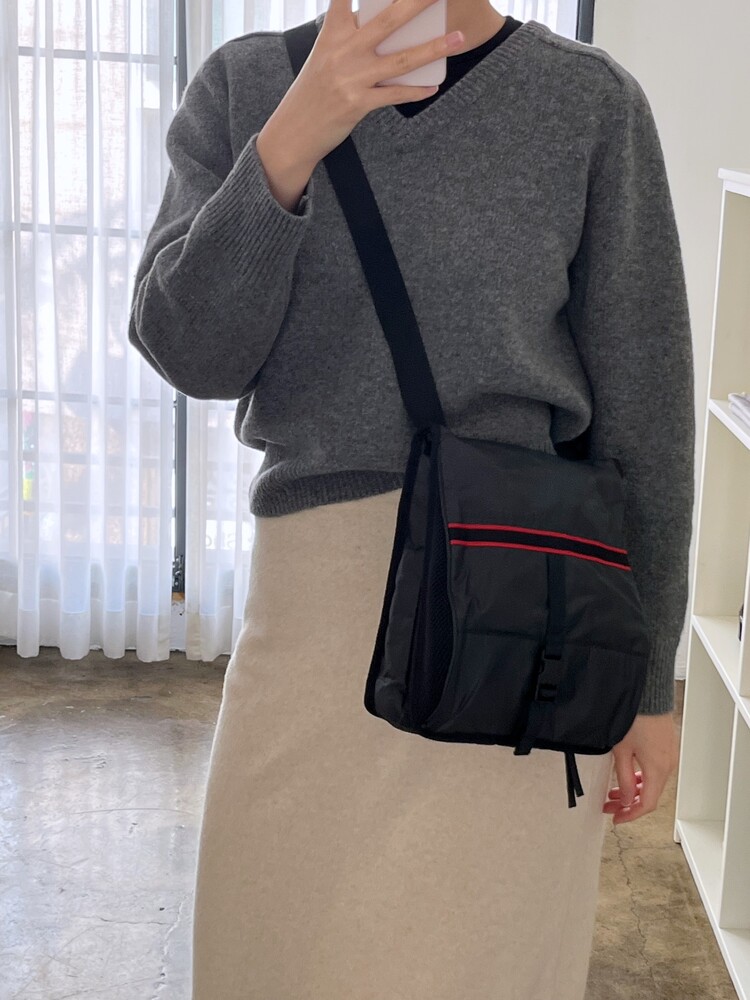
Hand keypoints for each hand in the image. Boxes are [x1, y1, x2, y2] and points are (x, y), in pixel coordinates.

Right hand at [271, 0, 464, 166]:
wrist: (295, 130)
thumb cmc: (313, 89)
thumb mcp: (324, 54)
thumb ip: (349, 35)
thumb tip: (384, 22)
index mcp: (333, 33)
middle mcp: (343, 51)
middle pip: (388, 20)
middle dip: (418, 3)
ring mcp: (352, 78)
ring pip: (401, 60)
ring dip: (433, 48)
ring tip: (458, 38)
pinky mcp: (358, 104)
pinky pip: (394, 95)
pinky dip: (416, 91)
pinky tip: (434, 87)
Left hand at [602, 712, 677, 823]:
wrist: (646, 695)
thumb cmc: (633, 718)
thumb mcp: (621, 751)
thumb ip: (623, 777)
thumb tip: (625, 799)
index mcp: (658, 769)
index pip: (647, 803)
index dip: (631, 814)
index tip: (616, 818)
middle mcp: (668, 765)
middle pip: (650, 794)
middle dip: (628, 803)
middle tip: (609, 806)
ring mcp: (669, 756)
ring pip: (652, 783)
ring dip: (633, 790)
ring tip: (613, 793)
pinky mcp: (666, 747)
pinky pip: (655, 771)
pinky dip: (641, 778)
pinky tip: (626, 777)